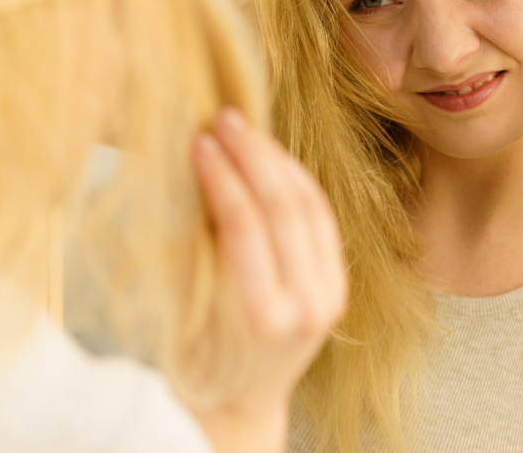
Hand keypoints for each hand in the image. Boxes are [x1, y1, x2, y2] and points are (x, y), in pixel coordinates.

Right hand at [184, 108, 347, 452]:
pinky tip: (270, 155)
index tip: (199, 142)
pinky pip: (321, 218)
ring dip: (274, 158)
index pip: (245, 225)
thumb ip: (195, 245)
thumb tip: (193, 167)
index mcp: (262, 317)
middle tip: (222, 119)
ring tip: (242, 128)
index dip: (222, 176)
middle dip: (251, 155)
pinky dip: (295, 179)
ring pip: (309, 206)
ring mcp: (329, 296)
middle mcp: (306, 306)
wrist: (239, 404)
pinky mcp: (337, 285)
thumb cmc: (195, 355)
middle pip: (283, 208)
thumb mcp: (185, 306)